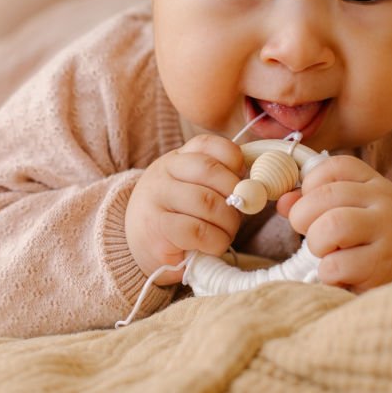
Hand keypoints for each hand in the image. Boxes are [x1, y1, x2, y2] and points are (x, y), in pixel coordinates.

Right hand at [125, 135, 244, 284]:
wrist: (136, 248)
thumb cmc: (176, 217)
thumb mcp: (191, 188)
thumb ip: (218, 179)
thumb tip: (255, 186)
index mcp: (176, 158)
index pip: (208, 144)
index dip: (233, 159)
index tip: (241, 179)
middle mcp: (162, 173)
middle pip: (210, 170)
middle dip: (235, 193)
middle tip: (238, 212)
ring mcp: (156, 199)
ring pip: (207, 201)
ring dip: (228, 222)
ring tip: (226, 232)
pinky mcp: (156, 229)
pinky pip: (197, 230)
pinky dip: (215, 241)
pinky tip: (213, 245)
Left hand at [278, 155, 391, 292]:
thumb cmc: (365, 242)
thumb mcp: (345, 213)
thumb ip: (312, 202)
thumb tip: (283, 202)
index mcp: (374, 183)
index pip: (335, 166)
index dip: (311, 184)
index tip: (311, 205)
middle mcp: (385, 201)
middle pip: (325, 196)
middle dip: (304, 219)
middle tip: (315, 236)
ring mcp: (388, 231)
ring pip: (331, 225)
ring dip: (318, 244)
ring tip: (328, 254)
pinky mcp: (383, 264)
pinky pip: (336, 264)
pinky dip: (328, 274)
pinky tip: (341, 275)